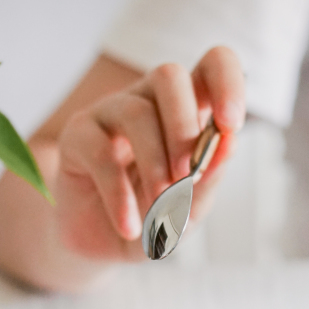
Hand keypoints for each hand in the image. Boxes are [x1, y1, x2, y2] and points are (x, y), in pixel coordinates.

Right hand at [55, 46, 245, 260]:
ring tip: (160, 205)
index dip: (227, 82)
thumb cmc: (155, 215)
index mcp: (188, 108)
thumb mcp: (190, 206)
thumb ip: (210, 177)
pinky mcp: (77, 136)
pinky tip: (130, 226)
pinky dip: (120, 196)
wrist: (105, 245)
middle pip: (169, 76)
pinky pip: (100, 153)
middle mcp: (149, 99)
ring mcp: (110, 112)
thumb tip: (228, 143)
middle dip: (184, 129)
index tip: (230, 126)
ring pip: (137, 113)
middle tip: (187, 176)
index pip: (213, 64)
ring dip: (155, 165)